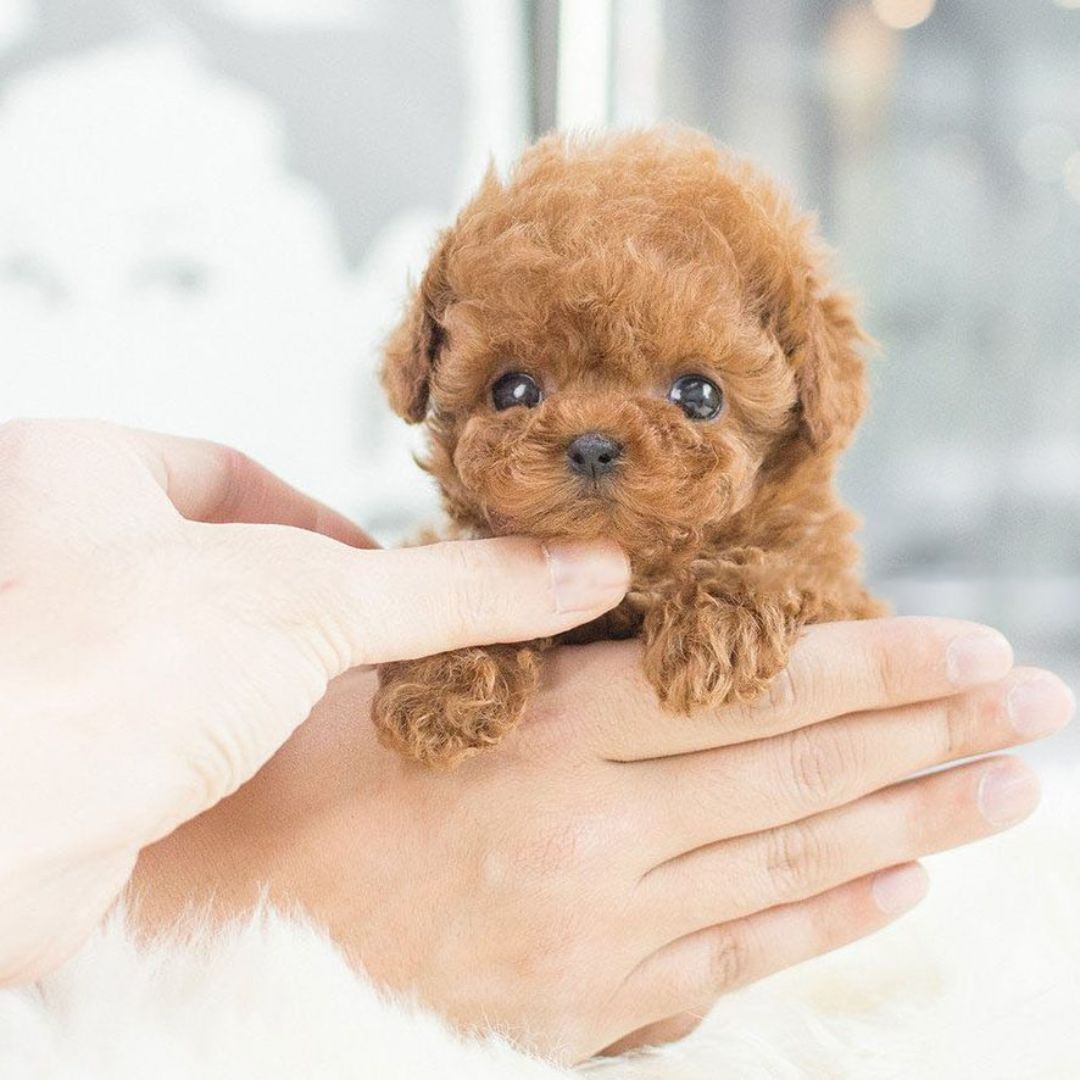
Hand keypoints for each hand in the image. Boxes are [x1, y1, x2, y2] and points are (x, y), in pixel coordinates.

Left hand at [0, 419, 628, 982]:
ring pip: (184, 639)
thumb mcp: (313, 603)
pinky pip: (155, 712)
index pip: (226, 471)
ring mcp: (39, 649)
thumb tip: (582, 570)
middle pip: (210, 555)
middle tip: (371, 638)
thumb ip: (452, 589)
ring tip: (331, 699)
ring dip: (262, 667)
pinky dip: (219, 726)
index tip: (377, 572)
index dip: (316, 519)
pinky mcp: (48, 740)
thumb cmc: (108, 669)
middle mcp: (39, 550)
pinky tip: (263, 757)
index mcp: (75, 468)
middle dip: (297, 598)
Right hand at [130, 617, 1072, 1062]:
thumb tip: (661, 625)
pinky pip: (734, 958)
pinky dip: (826, 915)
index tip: (979, 650)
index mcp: (549, 737)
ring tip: (1010, 791)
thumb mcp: (421, 672)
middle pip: (799, 774)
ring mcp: (597, 934)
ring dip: (914, 824)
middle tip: (1041, 711)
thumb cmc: (311, 764)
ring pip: (789, 863)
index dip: (880, 668)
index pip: (754, 693)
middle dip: (935, 737)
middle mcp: (591, 838)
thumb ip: (546, 653)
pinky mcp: (582, 1007)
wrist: (223, 913)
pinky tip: (901, 881)